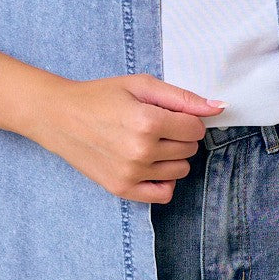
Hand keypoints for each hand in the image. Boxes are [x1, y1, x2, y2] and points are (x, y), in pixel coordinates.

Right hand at [37, 73, 225, 203]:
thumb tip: (219, 107)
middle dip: (179, 135)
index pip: (196, 128)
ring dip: (172, 156)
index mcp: (148, 121)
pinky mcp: (121, 189)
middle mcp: (141, 151)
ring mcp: (131, 173)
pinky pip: (163, 194)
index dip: (187, 118)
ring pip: (181, 170)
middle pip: (190, 149)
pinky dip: (164, 180)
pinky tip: (150, 165)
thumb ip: (182, 97)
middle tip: (154, 125)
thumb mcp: (141, 85)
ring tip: (148, 142)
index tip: (168, 113)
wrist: (59, 117)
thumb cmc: (101, 96)